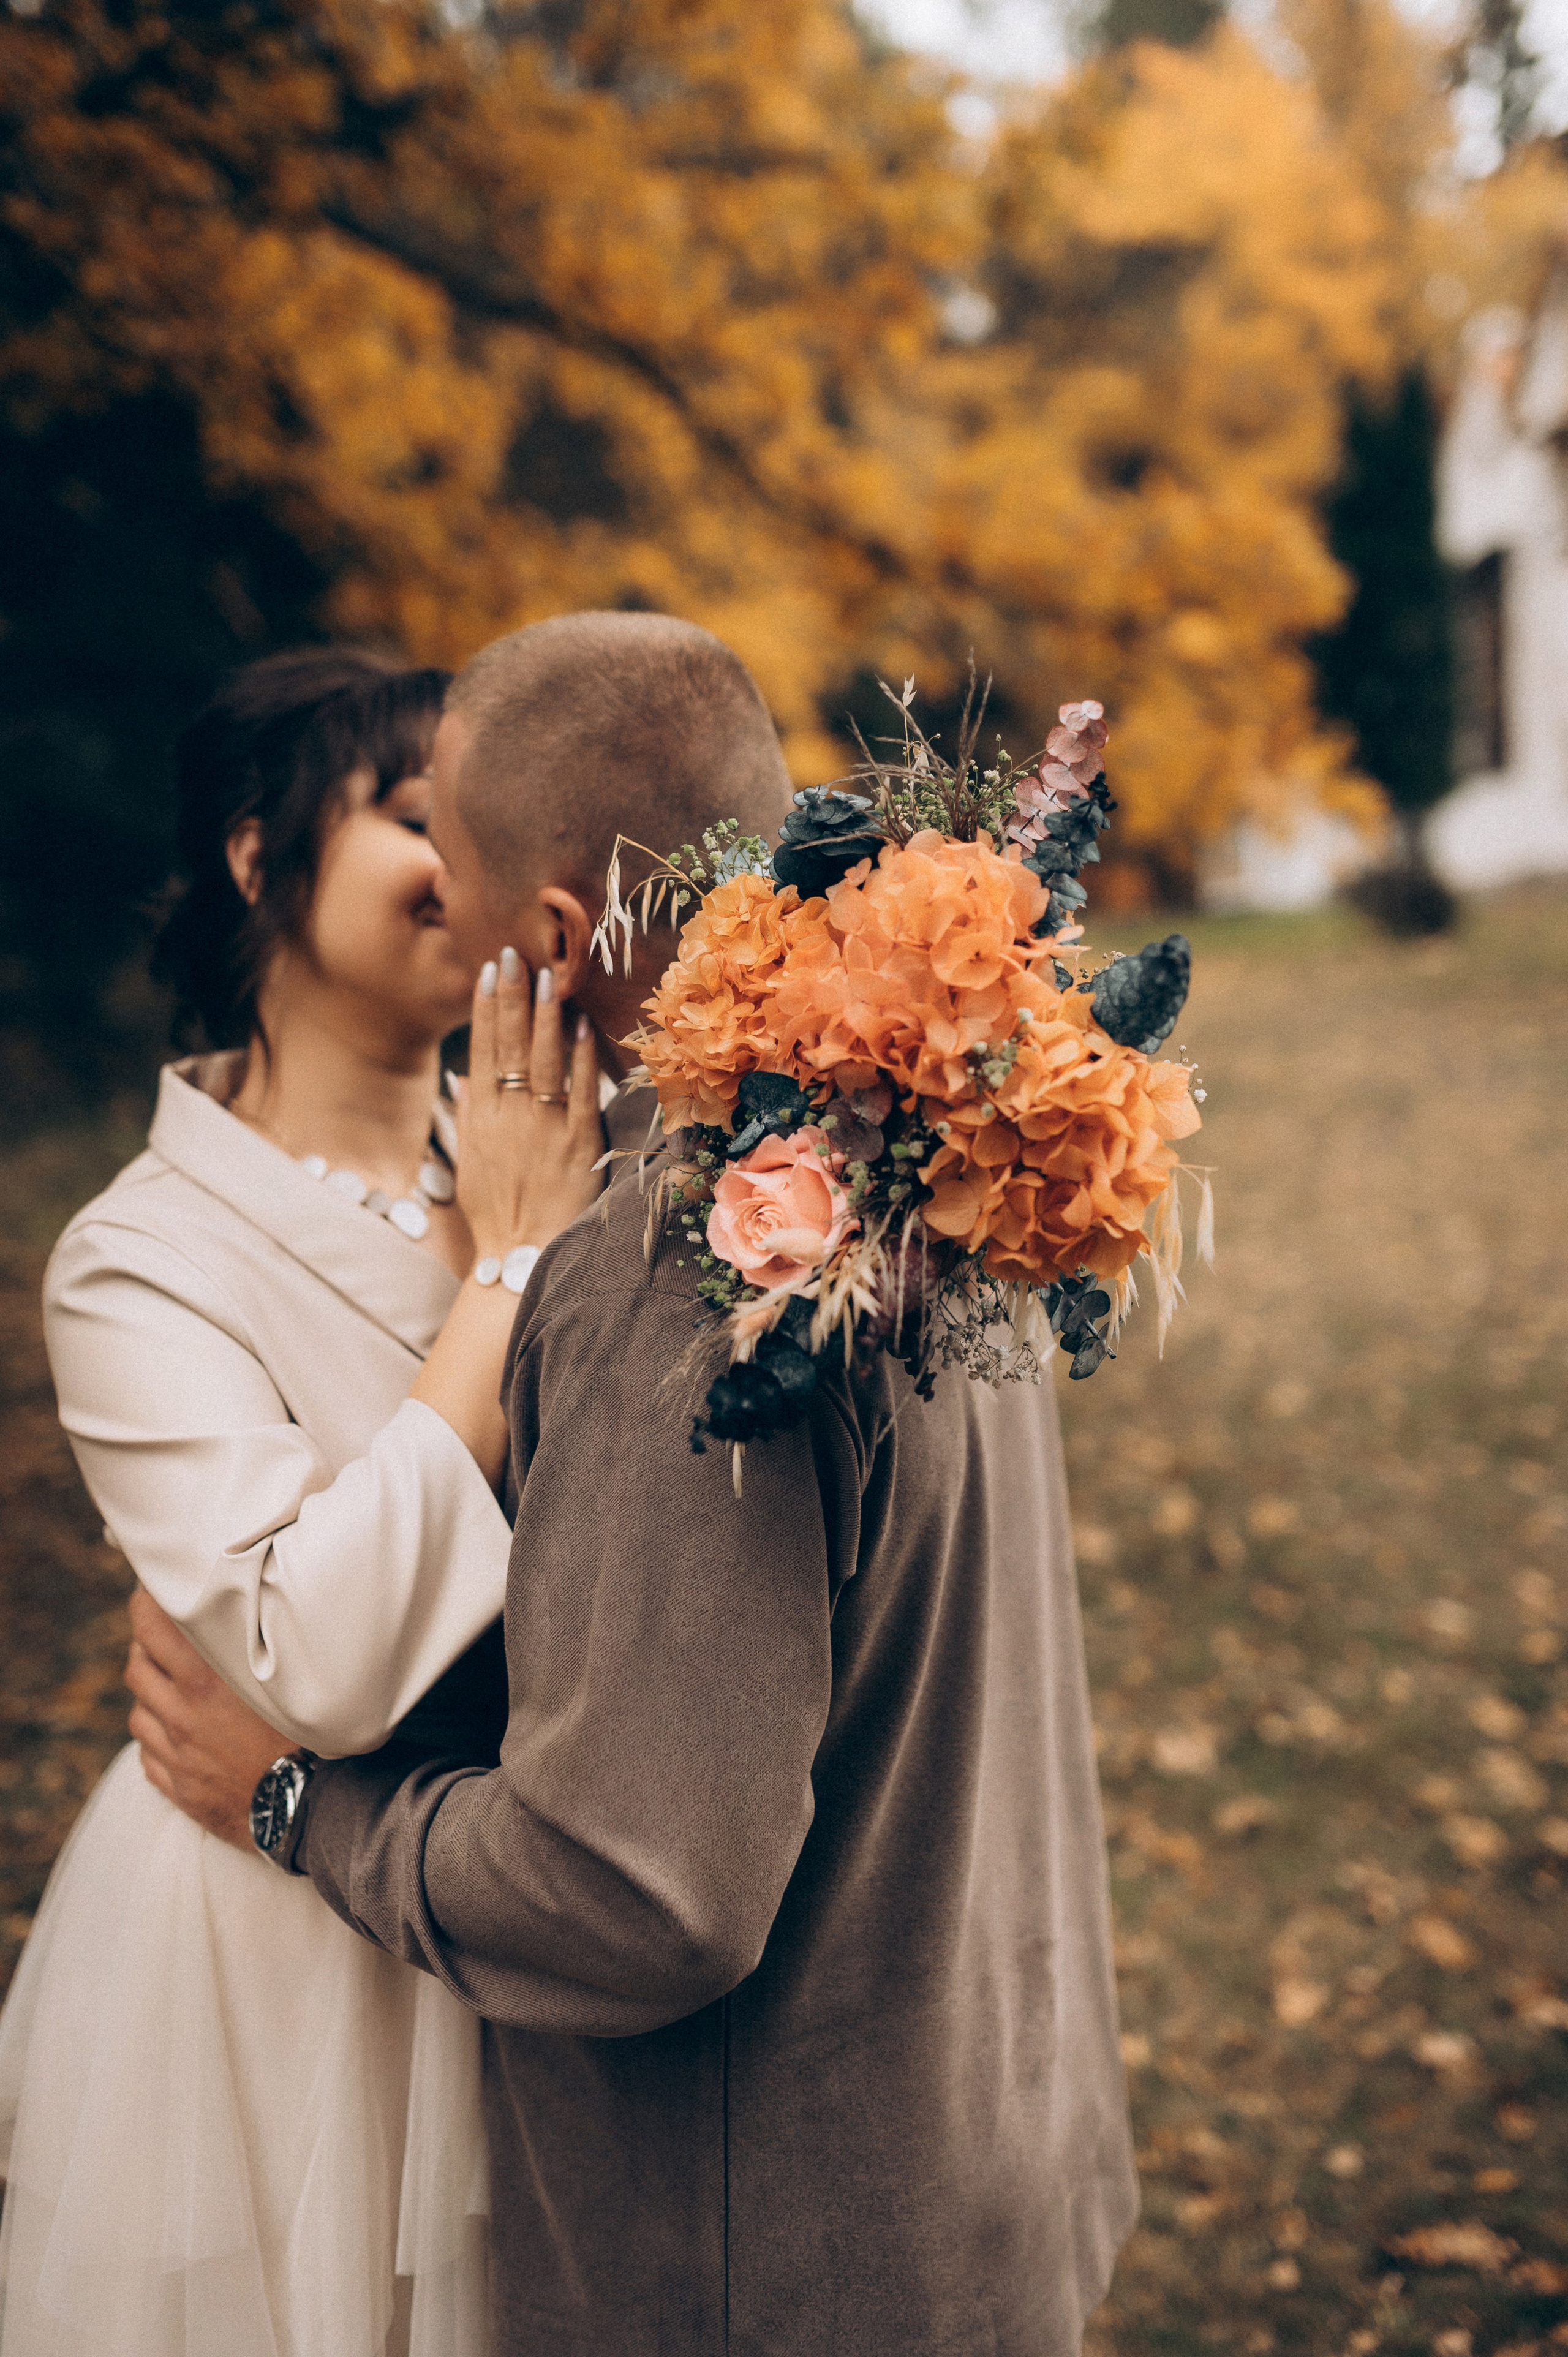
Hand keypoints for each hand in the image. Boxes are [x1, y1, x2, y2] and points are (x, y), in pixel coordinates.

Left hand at [126, 1588, 289, 1850]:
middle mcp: (183, 1715)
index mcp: (206, 1681)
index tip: (153, 1590)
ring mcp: (177, 1755)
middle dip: (145, 1645)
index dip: (145, 1603)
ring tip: (172, 1685)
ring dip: (150, 1694)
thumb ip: (257, 1641)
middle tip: (164, 1635)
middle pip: (138, 1666)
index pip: (151, 1626)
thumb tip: (251, 1603)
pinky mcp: (181, 1789)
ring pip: (139, 1712)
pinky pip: (148, 1756)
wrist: (313, 1807)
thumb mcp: (287, 1674)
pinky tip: (176, 1735)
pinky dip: (156, 1739)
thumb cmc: (313, 1732)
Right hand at [455, 948, 605, 1260]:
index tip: (488, 970)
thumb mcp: (468, 1164)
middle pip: (509, 1044)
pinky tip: (582, 1026)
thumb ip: (469, 1117)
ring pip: (543, 1059)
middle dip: (512, 996)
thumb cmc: (494, 1213)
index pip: (481, 1048)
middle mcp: (510, 1114)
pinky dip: (582, 1058)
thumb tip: (463, 1079)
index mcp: (482, 1116)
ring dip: (545, 1015)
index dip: (485, 1007)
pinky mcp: (579, 1143)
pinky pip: (581, 1092)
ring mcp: (545, 1126)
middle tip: (515, 954)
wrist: (519, 1255)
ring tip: (548, 976)